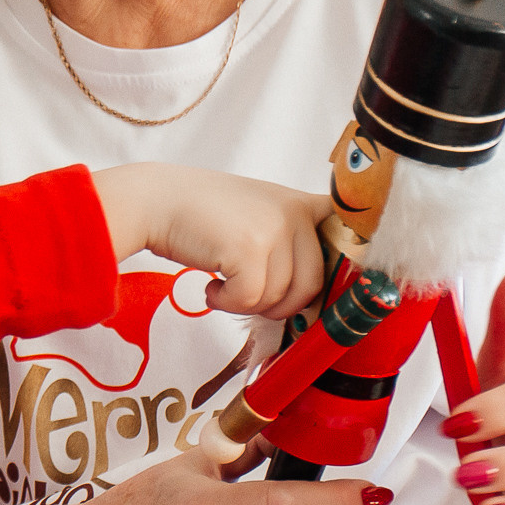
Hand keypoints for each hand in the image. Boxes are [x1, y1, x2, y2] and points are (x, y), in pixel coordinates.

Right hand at [92, 164, 328, 318]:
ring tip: (222, 285)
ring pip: (279, 297)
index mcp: (300, 204)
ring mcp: (273, 229)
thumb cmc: (198, 213)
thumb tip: (313, 298)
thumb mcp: (255, 212)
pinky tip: (211, 288)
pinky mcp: (249, 249)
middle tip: (248, 295)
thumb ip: (288, 239)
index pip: (349, 235)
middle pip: (311, 285)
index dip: (350, 266)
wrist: (154, 200)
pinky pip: (250, 300)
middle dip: (278, 304)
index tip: (337, 288)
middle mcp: (293, 213)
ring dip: (246, 304)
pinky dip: (227, 303)